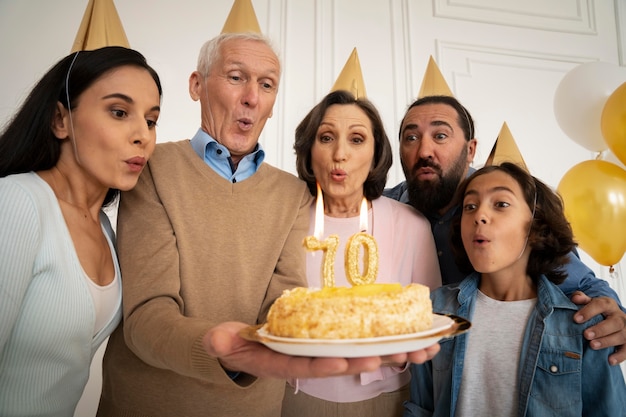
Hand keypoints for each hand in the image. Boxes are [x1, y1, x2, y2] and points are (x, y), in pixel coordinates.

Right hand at [202, 322, 439, 378]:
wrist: (242, 347)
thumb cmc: (235, 344)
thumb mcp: (223, 342)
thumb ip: (221, 341)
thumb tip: (217, 339)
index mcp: (281, 362)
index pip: (303, 366)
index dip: (323, 365)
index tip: (345, 360)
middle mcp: (307, 360)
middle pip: (344, 361)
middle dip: (375, 358)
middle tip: (405, 353)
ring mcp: (323, 351)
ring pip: (361, 352)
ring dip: (394, 350)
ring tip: (425, 347)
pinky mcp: (332, 340)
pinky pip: (362, 339)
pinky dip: (388, 338)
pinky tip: (413, 337)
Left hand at [572, 291, 625, 364]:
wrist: (612, 317)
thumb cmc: (597, 311)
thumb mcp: (590, 302)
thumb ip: (581, 299)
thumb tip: (575, 298)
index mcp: (608, 305)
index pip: (601, 305)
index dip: (588, 311)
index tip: (576, 319)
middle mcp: (619, 317)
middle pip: (615, 322)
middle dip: (600, 329)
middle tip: (586, 335)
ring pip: (621, 336)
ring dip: (607, 341)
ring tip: (592, 345)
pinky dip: (620, 356)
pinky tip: (610, 360)